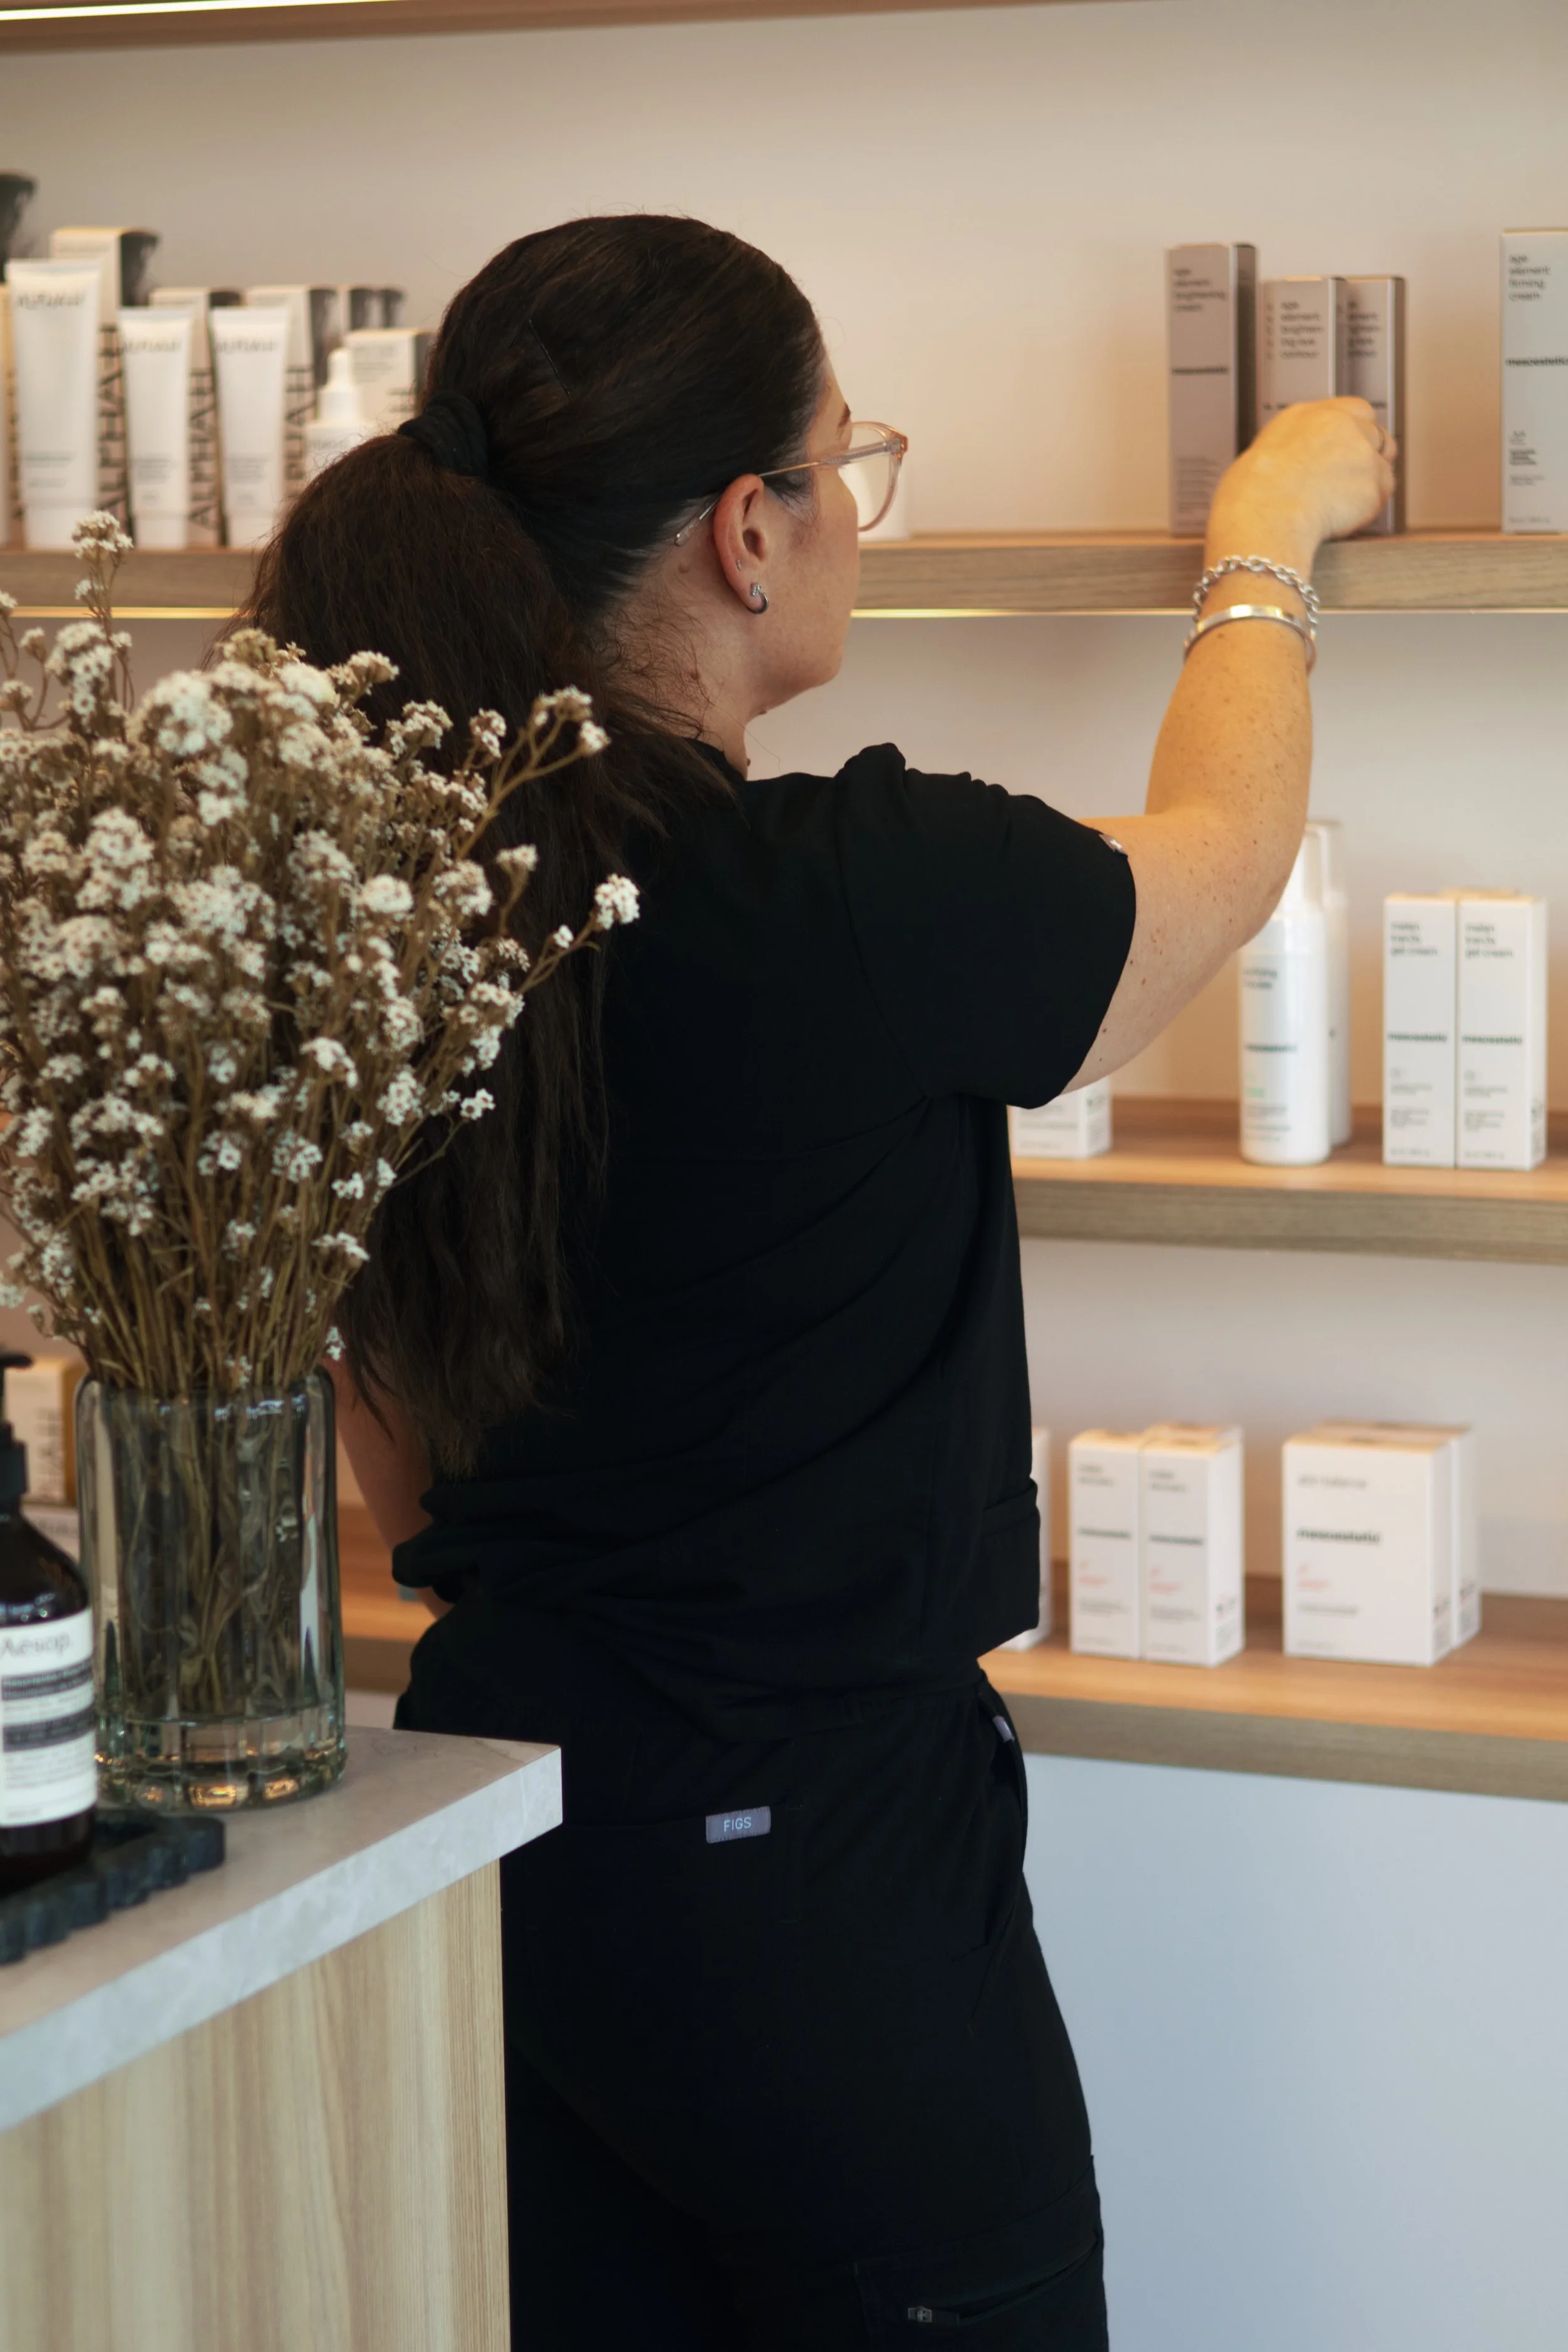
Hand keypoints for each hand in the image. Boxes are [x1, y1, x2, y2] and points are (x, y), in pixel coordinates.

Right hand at [1207, 398, 1396, 572]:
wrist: (1264, 516)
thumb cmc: (1251, 497)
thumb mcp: (1264, 454)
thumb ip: (1295, 448)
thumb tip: (1299, 465)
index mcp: (1308, 415)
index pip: (1354, 409)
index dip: (1356, 432)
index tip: (1348, 450)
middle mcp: (1339, 425)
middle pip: (1376, 433)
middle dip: (1369, 457)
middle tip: (1350, 482)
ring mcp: (1361, 451)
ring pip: (1383, 465)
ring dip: (1370, 484)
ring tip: (1344, 506)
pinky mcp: (1373, 481)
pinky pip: (1383, 494)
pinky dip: (1370, 508)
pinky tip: (1345, 518)